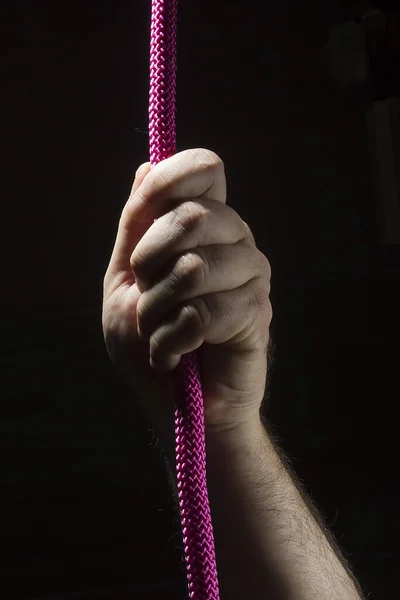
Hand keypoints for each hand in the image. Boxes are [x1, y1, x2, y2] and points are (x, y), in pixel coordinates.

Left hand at [102, 148, 271, 431]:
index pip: (204, 169)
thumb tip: (147, 166)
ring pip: (192, 269)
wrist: (176, 402)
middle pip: (189, 217)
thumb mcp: (126, 279)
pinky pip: (201, 313)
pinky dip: (171, 342)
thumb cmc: (151, 340)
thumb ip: (136, 225)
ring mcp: (251, 275)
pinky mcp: (256, 314)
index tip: (144, 212)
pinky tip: (176, 354)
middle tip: (148, 298)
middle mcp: (236, 241)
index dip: (170, 180)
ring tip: (162, 332)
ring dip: (156, 311)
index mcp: (206, 226)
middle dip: (147, 264)